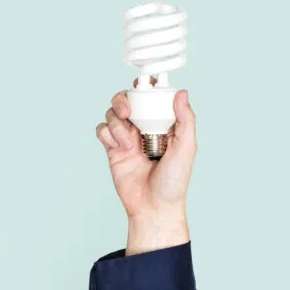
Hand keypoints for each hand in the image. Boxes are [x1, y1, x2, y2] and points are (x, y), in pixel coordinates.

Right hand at [96, 80, 195, 254]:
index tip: (143, 83)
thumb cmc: (174, 181)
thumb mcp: (187, 148)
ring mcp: (126, 138)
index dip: (144, 86)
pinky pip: (102, 131)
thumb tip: (182, 93)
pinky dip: (108, 135)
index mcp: (163, 123)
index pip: (151, 97)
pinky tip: (120, 147)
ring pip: (112, 115)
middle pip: (125, 99)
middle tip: (128, 111)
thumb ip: (186, 120)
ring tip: (128, 143)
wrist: (153, 206)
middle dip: (122, 100)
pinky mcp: (112, 150)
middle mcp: (142, 127)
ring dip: (117, 125)